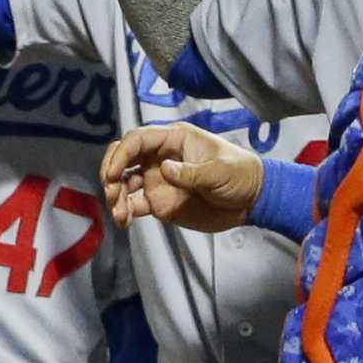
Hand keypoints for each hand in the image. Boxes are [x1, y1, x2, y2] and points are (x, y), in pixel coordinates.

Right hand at [101, 121, 261, 232]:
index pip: (137, 140)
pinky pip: (134, 205)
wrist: (251, 201)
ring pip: (124, 183)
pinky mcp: (159, 202)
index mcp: (173, 140)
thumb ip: (192, 171)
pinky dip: (124, 212)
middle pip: (123, 158)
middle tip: (112, 194)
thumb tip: (164, 170)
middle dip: (111, 173)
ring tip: (120, 215)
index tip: (112, 174)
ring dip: (115, 196)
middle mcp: (159, 157)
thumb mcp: (220, 170)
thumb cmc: (240, 175)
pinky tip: (124, 222)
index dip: (121, 154)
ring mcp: (157, 180)